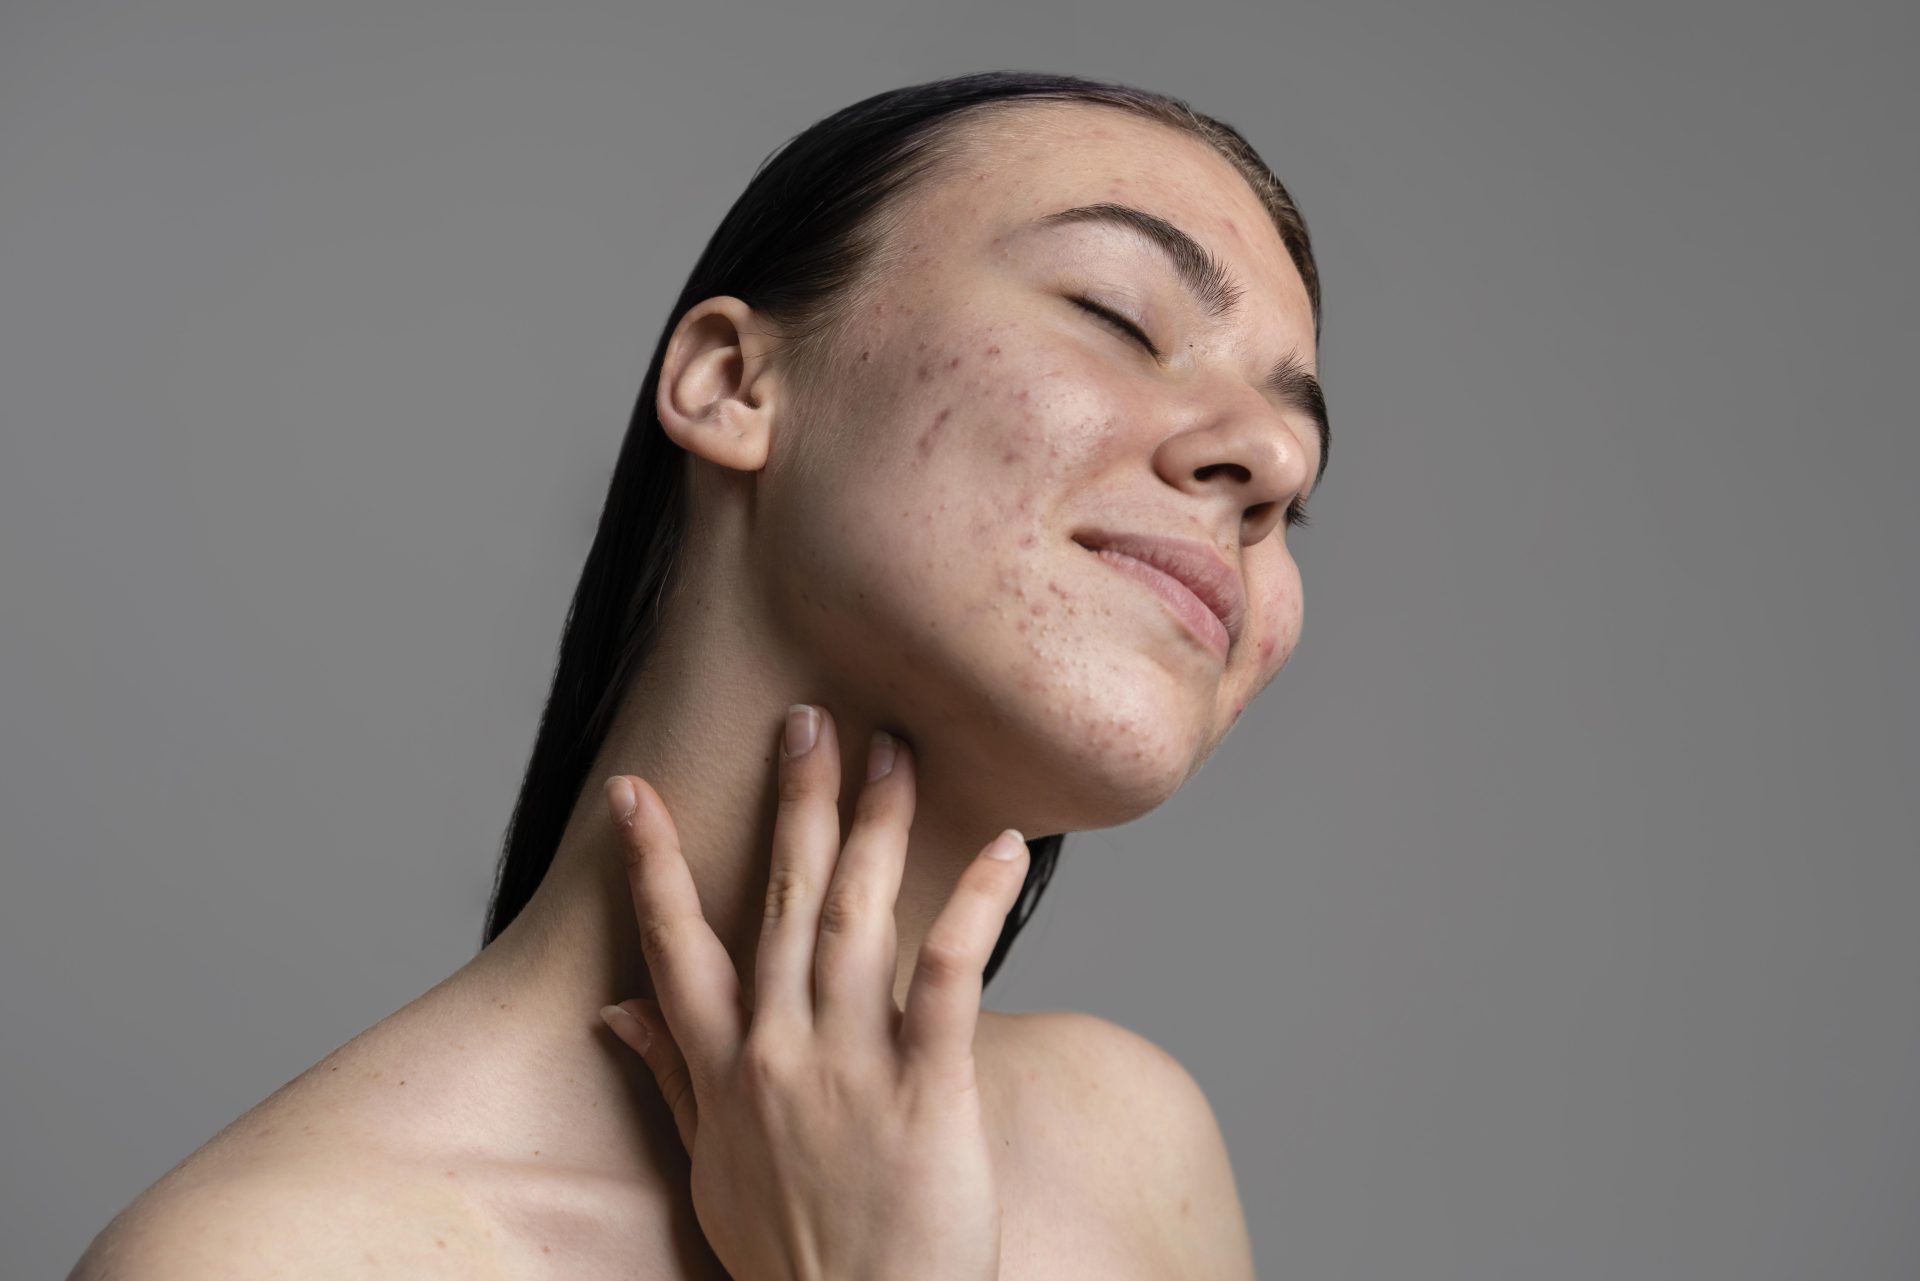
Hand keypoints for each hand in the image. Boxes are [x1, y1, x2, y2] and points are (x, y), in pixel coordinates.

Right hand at [596, 703, 1026, 1280]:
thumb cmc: (791, 1254)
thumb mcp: (708, 1169)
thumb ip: (670, 1077)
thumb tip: (614, 1010)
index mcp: (725, 1069)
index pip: (674, 944)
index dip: (653, 863)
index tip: (633, 790)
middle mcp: (778, 1054)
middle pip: (780, 900)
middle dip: (794, 802)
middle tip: (809, 719)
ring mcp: (850, 1069)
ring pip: (856, 917)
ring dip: (874, 826)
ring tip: (892, 751)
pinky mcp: (927, 1091)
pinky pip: (950, 978)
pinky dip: (972, 908)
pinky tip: (1000, 850)